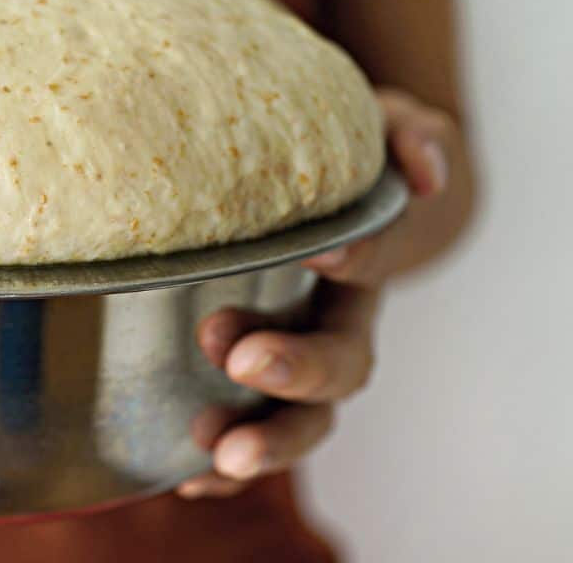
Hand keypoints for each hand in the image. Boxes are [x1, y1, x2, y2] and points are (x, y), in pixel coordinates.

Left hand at [179, 88, 454, 497]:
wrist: (322, 197)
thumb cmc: (342, 160)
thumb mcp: (377, 127)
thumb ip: (406, 136)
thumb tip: (421, 171)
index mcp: (364, 256)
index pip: (372, 260)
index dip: (358, 258)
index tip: (322, 251)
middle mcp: (335, 318)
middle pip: (341, 364)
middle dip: (297, 371)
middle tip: (243, 360)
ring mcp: (294, 356)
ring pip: (300, 416)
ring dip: (263, 437)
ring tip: (213, 448)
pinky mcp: (246, 380)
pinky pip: (244, 429)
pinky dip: (219, 463)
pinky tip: (183, 477)